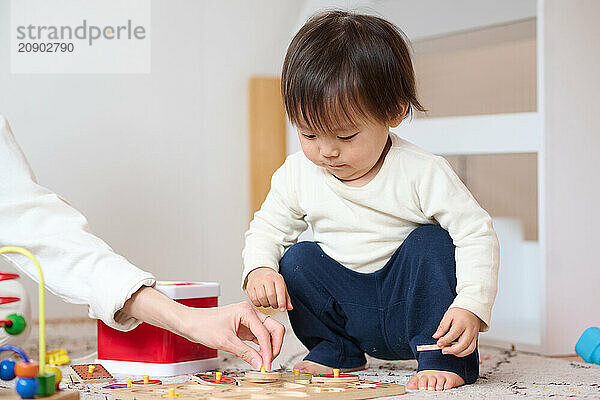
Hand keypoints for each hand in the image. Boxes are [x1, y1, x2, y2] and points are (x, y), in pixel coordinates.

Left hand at [120, 287, 284, 370]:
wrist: (190, 323)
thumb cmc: (203, 326)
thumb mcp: (225, 342)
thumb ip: (245, 353)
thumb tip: (260, 363)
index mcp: (247, 311)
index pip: (265, 333)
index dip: (268, 351)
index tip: (266, 365)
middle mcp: (251, 312)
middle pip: (274, 328)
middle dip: (275, 346)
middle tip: (269, 362)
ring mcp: (249, 319)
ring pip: (269, 332)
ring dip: (269, 347)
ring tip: (264, 361)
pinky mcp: (246, 326)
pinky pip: (260, 336)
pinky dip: (262, 346)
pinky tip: (259, 356)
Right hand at [246, 267, 292, 310]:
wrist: (260, 273)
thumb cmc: (272, 281)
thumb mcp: (281, 287)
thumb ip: (286, 298)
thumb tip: (290, 307)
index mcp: (276, 278)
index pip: (280, 292)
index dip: (282, 302)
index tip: (282, 309)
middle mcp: (266, 279)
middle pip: (270, 296)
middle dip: (274, 304)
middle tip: (275, 305)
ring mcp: (257, 282)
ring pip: (262, 298)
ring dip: (266, 304)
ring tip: (268, 303)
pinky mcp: (250, 287)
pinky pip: (254, 299)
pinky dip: (258, 304)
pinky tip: (262, 302)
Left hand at [432, 307, 479, 356]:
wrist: (472, 309)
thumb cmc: (460, 311)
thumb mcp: (449, 315)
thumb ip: (442, 327)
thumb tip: (436, 336)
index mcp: (462, 323)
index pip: (454, 334)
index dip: (445, 340)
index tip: (438, 343)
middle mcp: (470, 330)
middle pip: (463, 344)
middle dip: (452, 350)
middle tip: (443, 350)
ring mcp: (474, 335)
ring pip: (469, 349)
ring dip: (458, 353)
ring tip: (449, 351)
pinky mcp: (475, 338)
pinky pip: (471, 349)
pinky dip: (463, 352)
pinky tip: (455, 350)